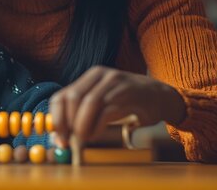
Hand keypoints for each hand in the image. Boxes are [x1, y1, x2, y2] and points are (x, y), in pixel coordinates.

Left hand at [49, 66, 184, 146]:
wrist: (160, 97)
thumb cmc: (127, 103)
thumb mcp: (102, 103)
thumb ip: (81, 115)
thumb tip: (59, 139)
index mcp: (89, 77)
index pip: (61, 96)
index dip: (56, 119)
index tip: (58, 138)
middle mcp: (100, 75)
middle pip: (73, 97)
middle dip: (68, 123)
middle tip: (69, 140)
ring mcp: (115, 82)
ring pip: (89, 102)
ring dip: (82, 125)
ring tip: (84, 138)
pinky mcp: (128, 93)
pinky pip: (106, 110)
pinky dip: (97, 126)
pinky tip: (96, 134)